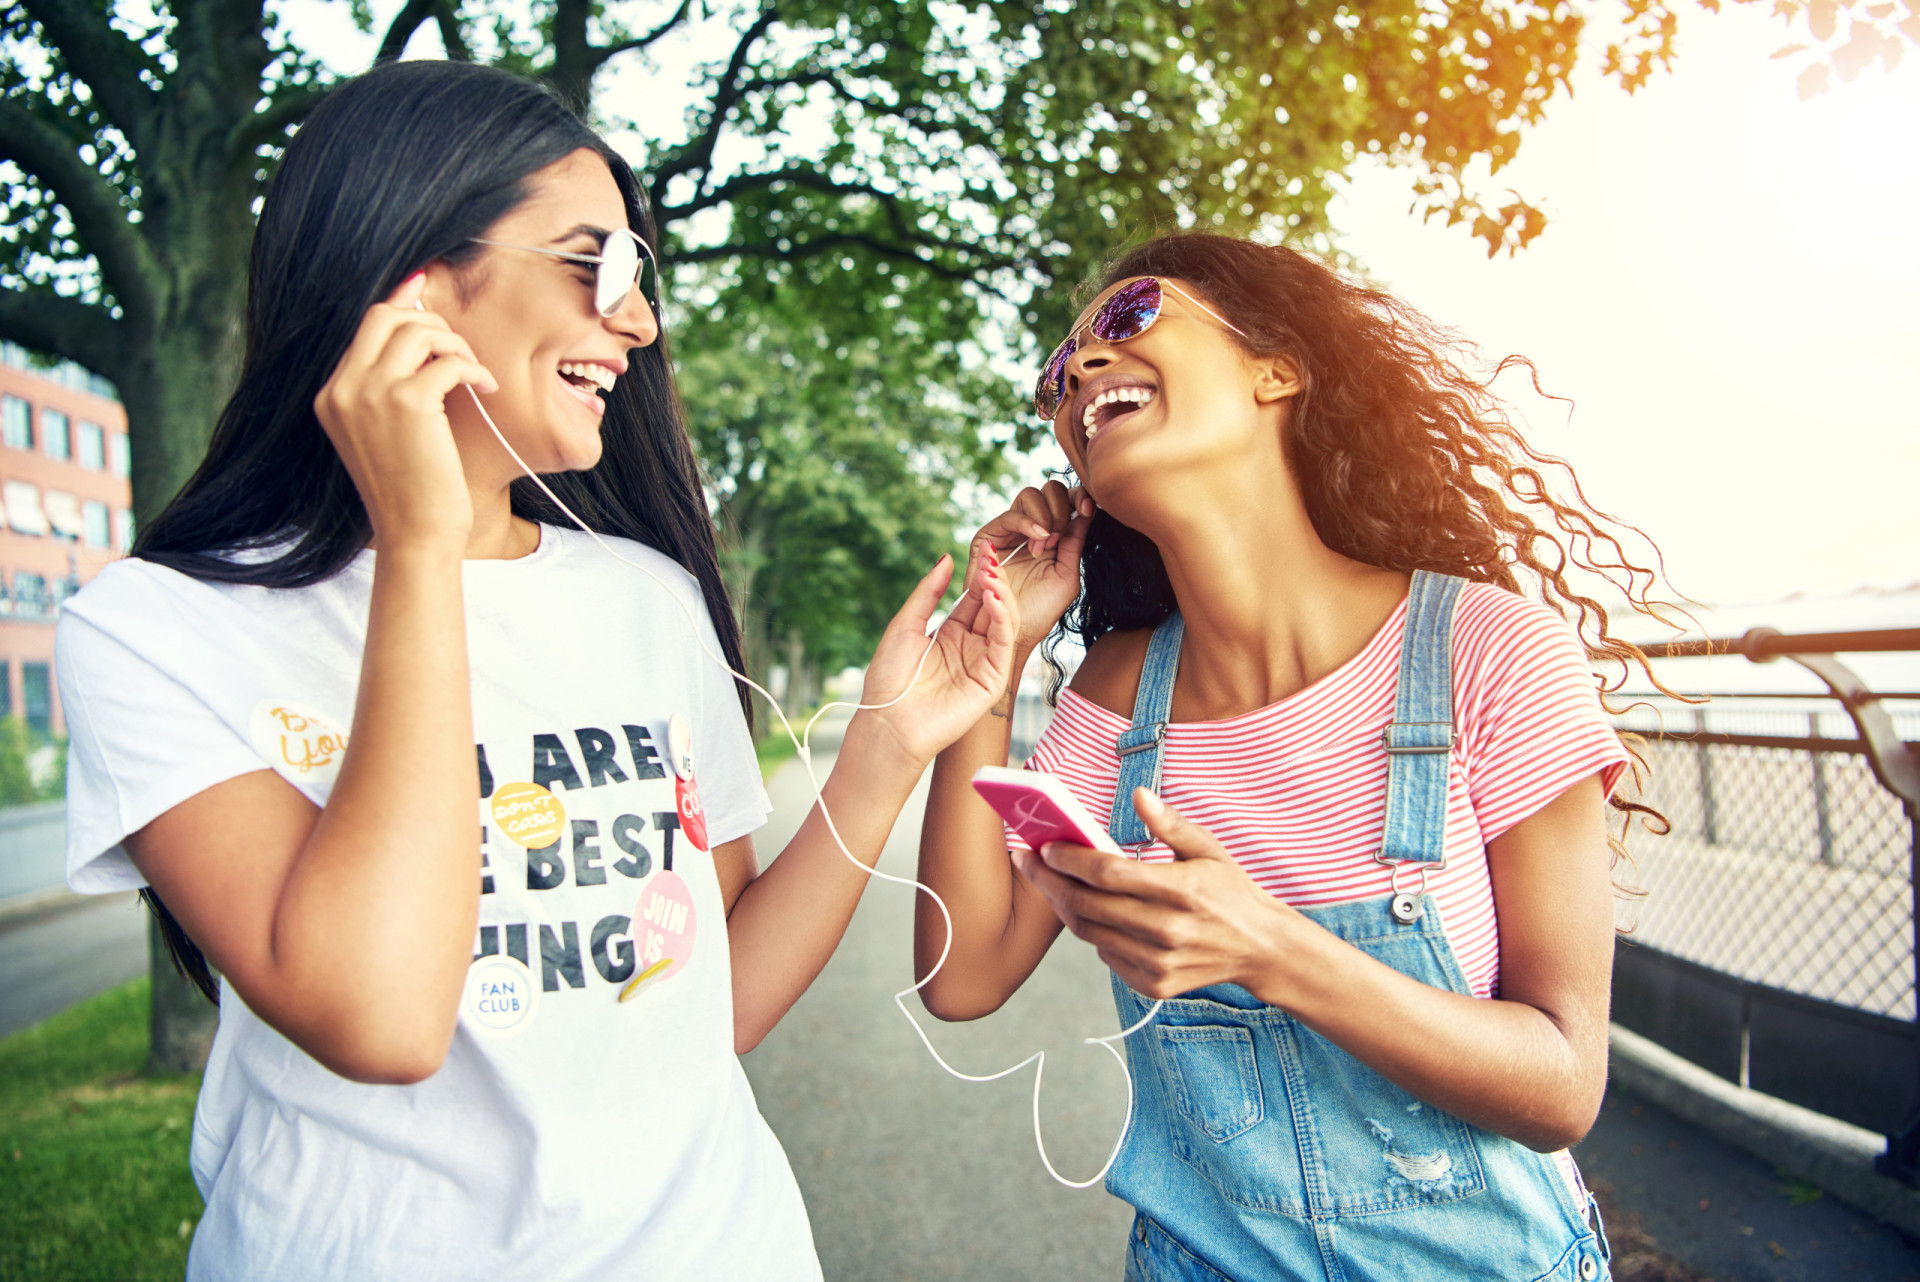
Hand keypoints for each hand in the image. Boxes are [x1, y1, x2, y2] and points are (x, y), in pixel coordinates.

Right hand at [313, 271, 497, 547]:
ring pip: (417, 330)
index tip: (426, 290)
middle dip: (429, 319)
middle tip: (458, 348)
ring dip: (455, 344)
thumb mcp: (384, 433)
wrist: (415, 534)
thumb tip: (417, 333)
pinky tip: (486, 389)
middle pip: (384, 315)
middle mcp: (343, 389)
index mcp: (332, 395)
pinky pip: (448, 361)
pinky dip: (474, 369)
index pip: (366, 327)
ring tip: (473, 372)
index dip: (403, 305)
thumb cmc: (411, 489)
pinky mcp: (408, 403)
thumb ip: (388, 386)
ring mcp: (371, 394)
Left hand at [858, 554, 1016, 769]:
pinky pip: (1004, 644)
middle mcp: (970, 647)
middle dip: (994, 581)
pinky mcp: (992, 681)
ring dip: (1001, 596)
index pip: (974, 598)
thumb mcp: (905, 625)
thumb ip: (928, 592)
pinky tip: (994, 599)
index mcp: (950, 635)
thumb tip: (946, 557)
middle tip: (992, 558)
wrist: (888, 723)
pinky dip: (1003, 619)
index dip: (981, 575)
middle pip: (993, 607)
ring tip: (992, 575)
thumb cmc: (890, 679)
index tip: (985, 550)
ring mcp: (983, 664)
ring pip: (1004, 622)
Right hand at [959, 481, 1093, 655]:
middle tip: (1062, 536)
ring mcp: (1009, 531)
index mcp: (1053, 536)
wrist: (1012, 633)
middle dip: (1061, 506)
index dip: (1078, 496)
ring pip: (1030, 495)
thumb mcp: (1067, 575)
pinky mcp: (988, 537)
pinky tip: (1039, 540)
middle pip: (1049, 489)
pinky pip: (1010, 515)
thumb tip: (1087, 508)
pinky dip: (1028, 522)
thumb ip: (1076, 542)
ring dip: (1045, 516)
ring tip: (1047, 545)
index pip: (1066, 501)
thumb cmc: (1040, 611)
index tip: (1088, 506)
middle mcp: (1031, 529)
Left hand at [1011, 788, 1294, 999]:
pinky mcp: (1155, 985)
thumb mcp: (1208, 849)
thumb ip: (1170, 823)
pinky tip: (1087, 911)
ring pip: (1090, 933)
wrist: (1261, 949)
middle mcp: (1169, 930)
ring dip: (1063, 906)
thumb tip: (1138, 795)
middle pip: (1088, 905)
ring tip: (1049, 882)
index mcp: (1182, 890)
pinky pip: (1106, 955)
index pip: (1109, 874)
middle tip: (1027, 861)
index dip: (1070, 859)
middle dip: (1049, 881)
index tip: (1045, 845)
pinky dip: (1092, 932)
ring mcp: (1160, 962)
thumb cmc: (1230, 890)